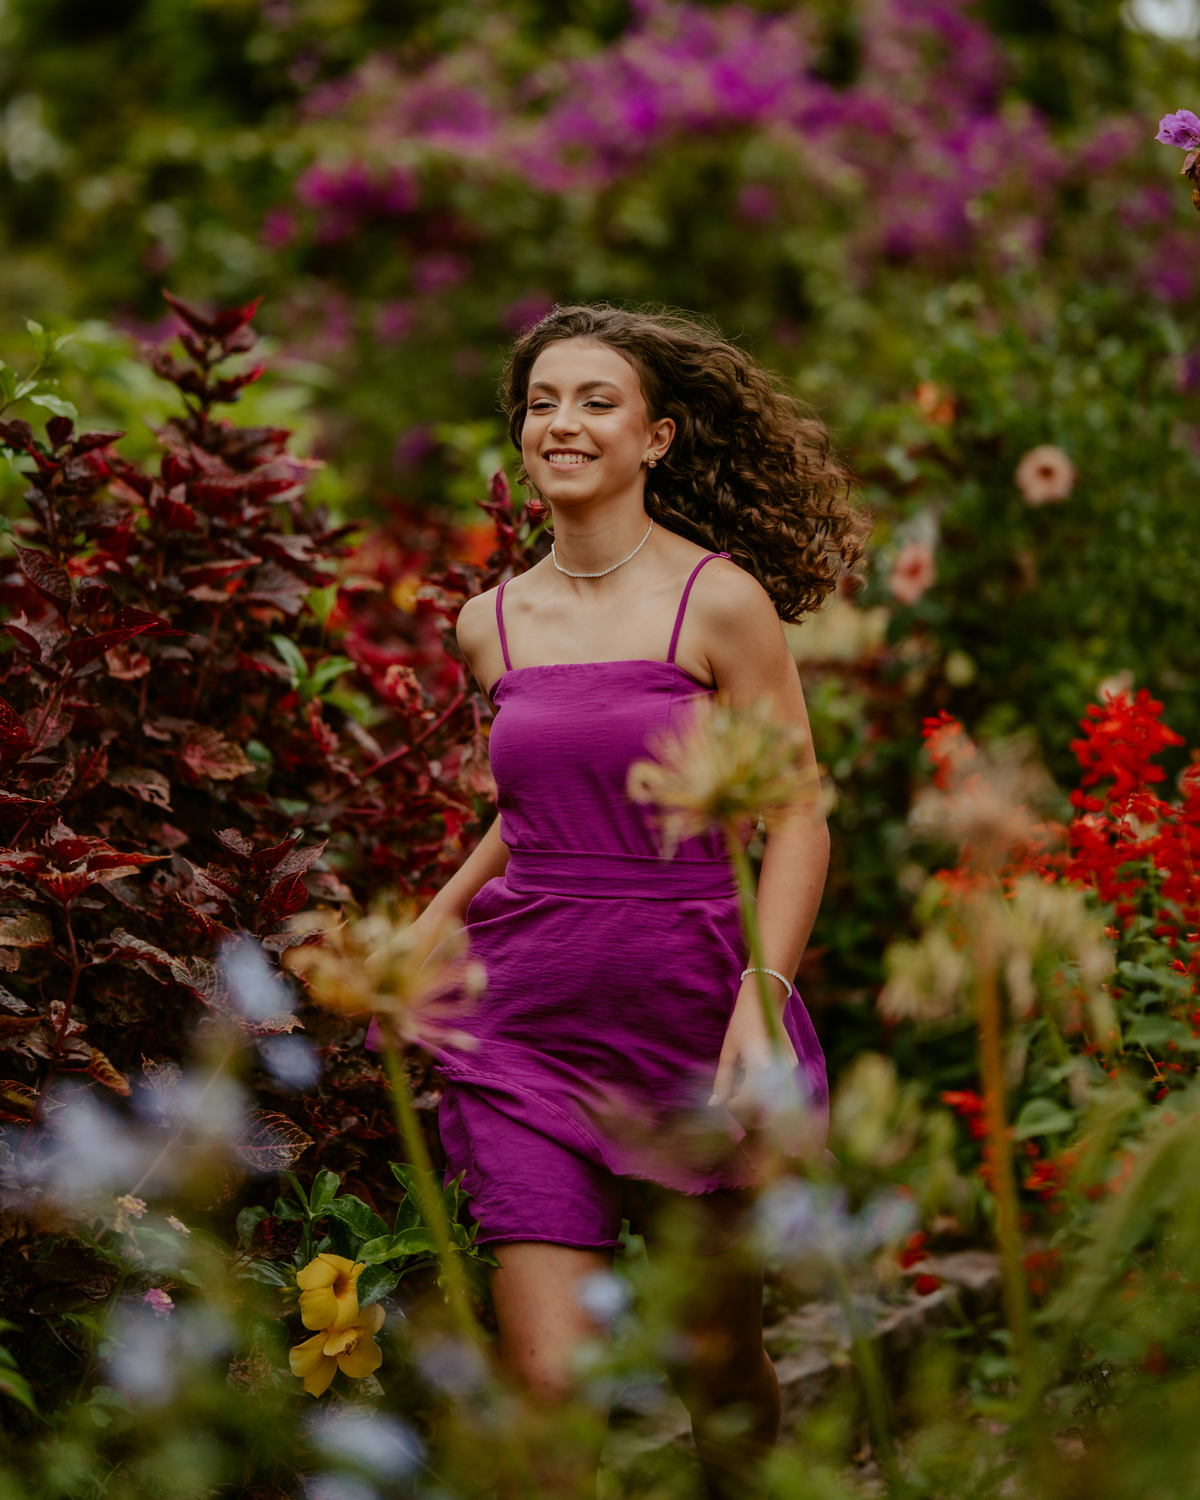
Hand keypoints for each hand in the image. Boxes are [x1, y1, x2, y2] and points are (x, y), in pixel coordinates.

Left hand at [709, 976, 797, 1125]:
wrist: (764, 1002)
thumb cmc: (742, 1024)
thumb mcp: (728, 1052)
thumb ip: (722, 1081)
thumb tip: (713, 1105)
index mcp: (761, 1067)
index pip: (748, 1102)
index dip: (734, 1106)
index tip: (724, 1101)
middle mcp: (779, 1070)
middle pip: (764, 1105)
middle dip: (747, 1107)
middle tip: (732, 1096)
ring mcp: (789, 1068)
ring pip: (773, 1099)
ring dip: (757, 1100)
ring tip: (741, 1083)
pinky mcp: (792, 1065)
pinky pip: (779, 1087)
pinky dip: (765, 1089)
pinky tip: (753, 1076)